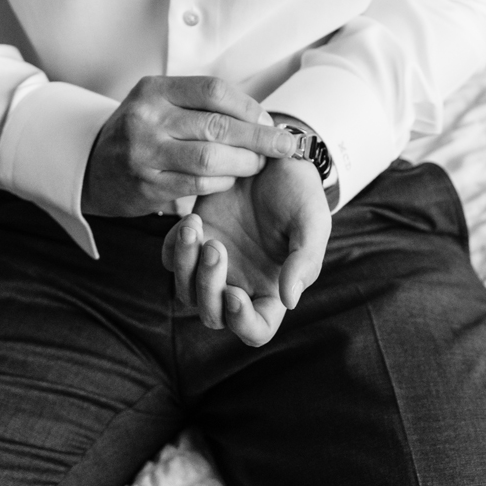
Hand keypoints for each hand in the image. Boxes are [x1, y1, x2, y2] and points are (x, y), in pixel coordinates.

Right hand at [81, 76, 299, 217]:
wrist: (91, 167)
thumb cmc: (142, 130)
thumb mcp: (161, 102)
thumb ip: (202, 105)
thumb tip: (262, 118)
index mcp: (154, 90)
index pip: (214, 90)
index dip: (249, 106)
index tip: (269, 119)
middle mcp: (146, 118)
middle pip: (217, 125)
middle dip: (259, 137)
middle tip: (284, 145)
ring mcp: (144, 153)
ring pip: (211, 157)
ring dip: (245, 162)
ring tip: (259, 163)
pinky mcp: (146, 185)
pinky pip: (198, 184)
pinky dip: (223, 181)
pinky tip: (232, 178)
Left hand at [162, 156, 330, 346]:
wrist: (276, 155)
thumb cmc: (301, 192)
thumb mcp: (313, 222)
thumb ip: (305, 260)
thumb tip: (290, 300)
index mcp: (272, 288)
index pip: (256, 330)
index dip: (242, 323)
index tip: (235, 294)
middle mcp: (241, 282)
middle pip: (213, 315)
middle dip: (208, 288)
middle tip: (216, 248)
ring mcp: (214, 264)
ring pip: (186, 292)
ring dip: (187, 267)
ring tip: (197, 229)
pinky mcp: (195, 239)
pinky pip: (171, 260)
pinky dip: (175, 247)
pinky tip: (191, 222)